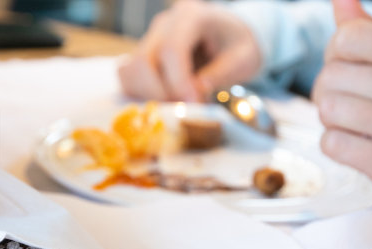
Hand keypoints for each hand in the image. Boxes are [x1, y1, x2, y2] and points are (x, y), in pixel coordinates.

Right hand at [118, 0, 260, 101]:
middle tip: (186, 109)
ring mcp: (151, 39)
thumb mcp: (243, 59)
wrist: (232, 36)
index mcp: (191, 17)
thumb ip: (220, 74)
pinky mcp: (144, 56)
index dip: (178, 82)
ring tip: (177, 105)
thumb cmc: (240, 45)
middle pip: (143, 61)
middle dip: (162, 94)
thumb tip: (194, 94)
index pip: (171, 49)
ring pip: (130, 71)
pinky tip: (167, 101)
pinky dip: (142, 95)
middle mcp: (164, 24)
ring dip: (149, 96)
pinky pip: (129, 78)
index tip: (193, 104)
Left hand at [312, 0, 371, 230]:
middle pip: (331, 76)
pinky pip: (331, 143)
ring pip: (328, 109)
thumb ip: (371, 33)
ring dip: (331, 120)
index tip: (348, 73)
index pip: (347, 38)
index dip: (334, 57)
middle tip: (348, 106)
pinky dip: (335, 146)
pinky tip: (358, 147)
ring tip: (353, 126)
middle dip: (328, 92)